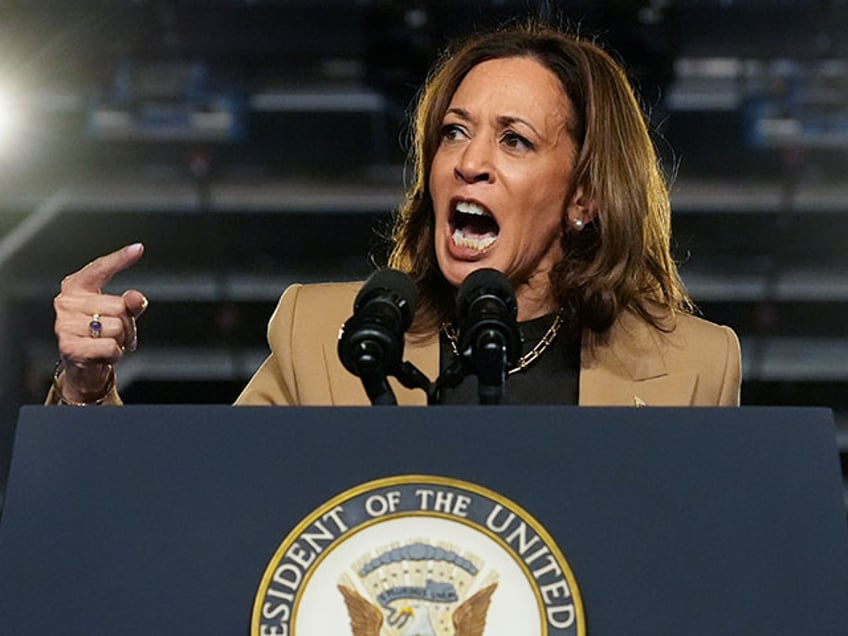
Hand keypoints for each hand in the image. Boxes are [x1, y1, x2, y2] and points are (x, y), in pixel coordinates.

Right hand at [53, 243, 147, 400]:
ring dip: (121, 340)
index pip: (99, 269)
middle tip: (120, 333)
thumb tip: (135, 297)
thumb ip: (130, 303)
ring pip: (117, 327)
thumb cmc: (100, 336)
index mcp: (76, 288)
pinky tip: (103, 355)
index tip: (138, 248)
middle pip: (119, 306)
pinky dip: (115, 354)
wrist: (83, 368)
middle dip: (128, 324)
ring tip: (109, 343)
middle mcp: (66, 303)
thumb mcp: (119, 316)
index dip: (119, 259)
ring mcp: (65, 325)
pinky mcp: (70, 347)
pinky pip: (110, 347)